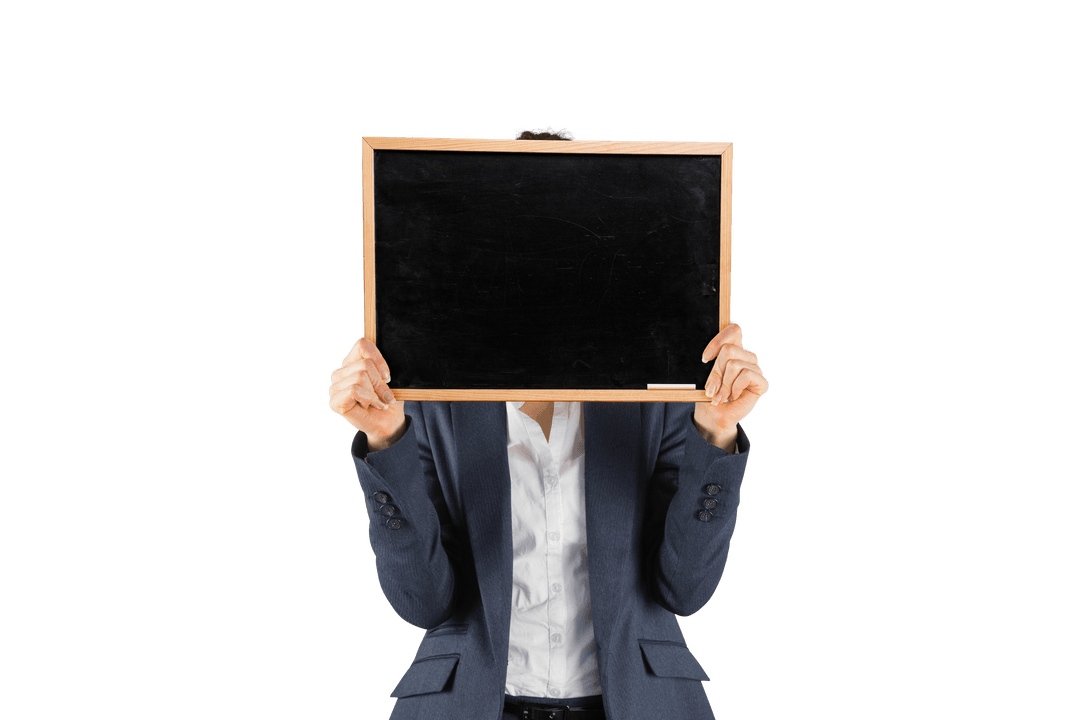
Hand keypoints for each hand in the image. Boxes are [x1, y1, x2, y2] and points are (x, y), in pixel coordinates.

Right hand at [329, 338, 406, 450]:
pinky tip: (370, 406)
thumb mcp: (389, 379)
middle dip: (380, 382)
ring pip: (360, 376)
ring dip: (375, 392)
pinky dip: (368, 398)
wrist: (389, 421)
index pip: (362, 344)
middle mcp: (341, 373)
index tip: (388, 376)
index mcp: (353, 362)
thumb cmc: (388, 398)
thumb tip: (379, 364)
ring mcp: (335, 387)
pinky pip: (353, 390)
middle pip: (365, 364)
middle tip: (385, 394)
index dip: (378, 359)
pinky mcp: (335, 401)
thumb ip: (381, 366)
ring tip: (377, 401)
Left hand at [694, 323, 768, 448]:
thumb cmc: (709, 394)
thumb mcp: (704, 375)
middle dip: (715, 372)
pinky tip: (733, 397)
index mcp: (733, 349)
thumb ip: (709, 362)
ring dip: (723, 384)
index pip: (734, 330)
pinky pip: (746, 375)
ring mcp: (755, 369)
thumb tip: (706, 356)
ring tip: (720, 396)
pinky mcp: (761, 382)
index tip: (704, 359)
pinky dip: (734, 388)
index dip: (718, 340)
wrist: (714, 416)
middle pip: (728, 349)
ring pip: (734, 364)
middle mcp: (746, 356)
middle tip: (711, 388)